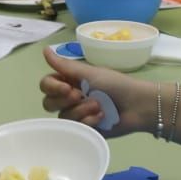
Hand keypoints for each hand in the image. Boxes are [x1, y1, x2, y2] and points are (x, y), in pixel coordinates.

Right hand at [38, 46, 156, 137]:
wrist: (137, 104)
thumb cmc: (115, 84)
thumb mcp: (89, 73)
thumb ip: (64, 65)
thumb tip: (44, 50)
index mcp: (70, 81)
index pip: (46, 85)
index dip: (52, 87)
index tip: (66, 87)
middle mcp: (70, 98)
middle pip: (48, 103)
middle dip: (64, 101)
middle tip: (80, 96)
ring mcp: (77, 115)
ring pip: (63, 117)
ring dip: (81, 110)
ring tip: (99, 106)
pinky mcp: (85, 130)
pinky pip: (76, 128)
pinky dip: (89, 122)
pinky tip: (102, 117)